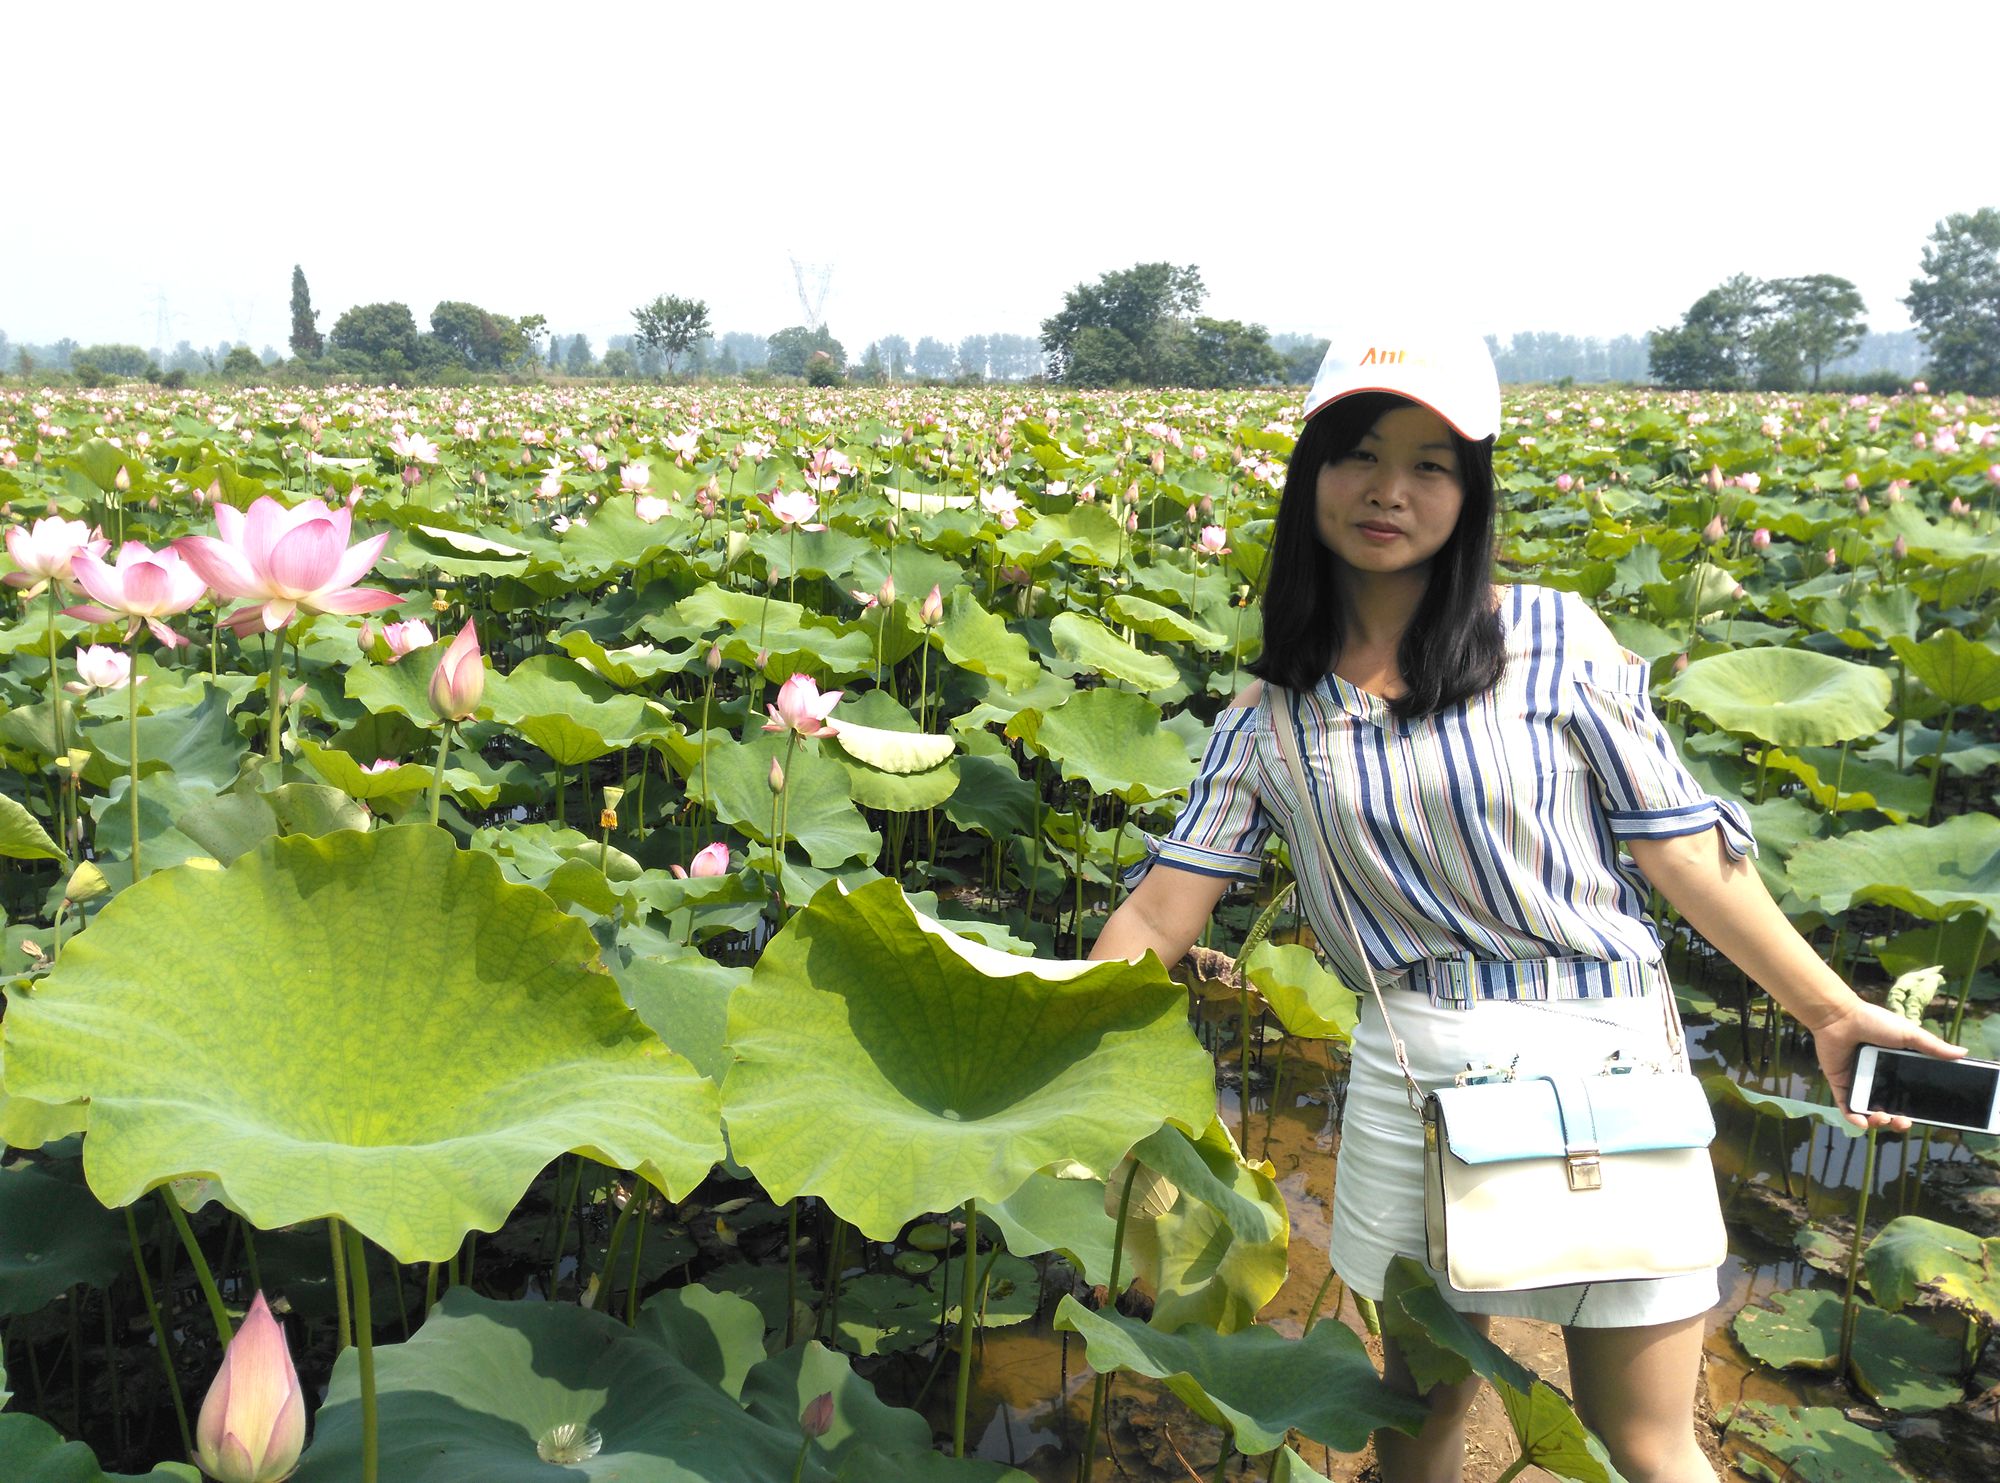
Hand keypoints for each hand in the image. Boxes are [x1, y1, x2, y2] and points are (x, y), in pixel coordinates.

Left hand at [1802, 999, 1967, 1132]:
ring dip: (1878, 1122)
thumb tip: (1963, 1054)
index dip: (1916, 1109)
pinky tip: (1862, 1122)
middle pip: (1891, 1108)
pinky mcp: (1840, 1084)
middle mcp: (1878, 1079)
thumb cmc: (1874, 1022)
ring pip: (1869, 1112)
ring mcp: (1858, 1083)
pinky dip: (1854, 1119)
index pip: (1908, 1096)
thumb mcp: (1908, 1034)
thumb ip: (1933, 1047)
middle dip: (1899, 1121)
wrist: (1841, 1017)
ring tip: (1884, 1118)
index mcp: (1895, 1070)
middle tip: (1903, 1121)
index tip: (1925, 1116)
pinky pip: (1847, 1107)